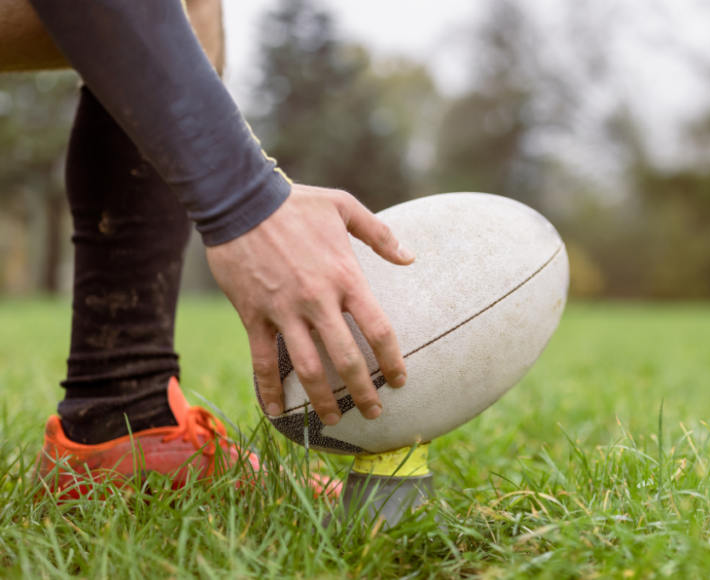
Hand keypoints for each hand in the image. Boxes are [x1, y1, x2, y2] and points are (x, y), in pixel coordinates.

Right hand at [206, 184, 414, 423]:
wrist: (240, 200)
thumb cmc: (296, 202)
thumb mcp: (344, 207)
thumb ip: (380, 234)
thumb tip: (410, 256)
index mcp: (346, 277)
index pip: (379, 329)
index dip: (393, 360)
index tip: (400, 380)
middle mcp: (318, 300)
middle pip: (348, 358)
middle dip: (363, 392)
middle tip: (374, 413)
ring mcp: (284, 311)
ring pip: (308, 368)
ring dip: (322, 400)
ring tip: (333, 421)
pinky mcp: (254, 315)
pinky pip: (262, 360)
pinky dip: (269, 389)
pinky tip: (277, 411)